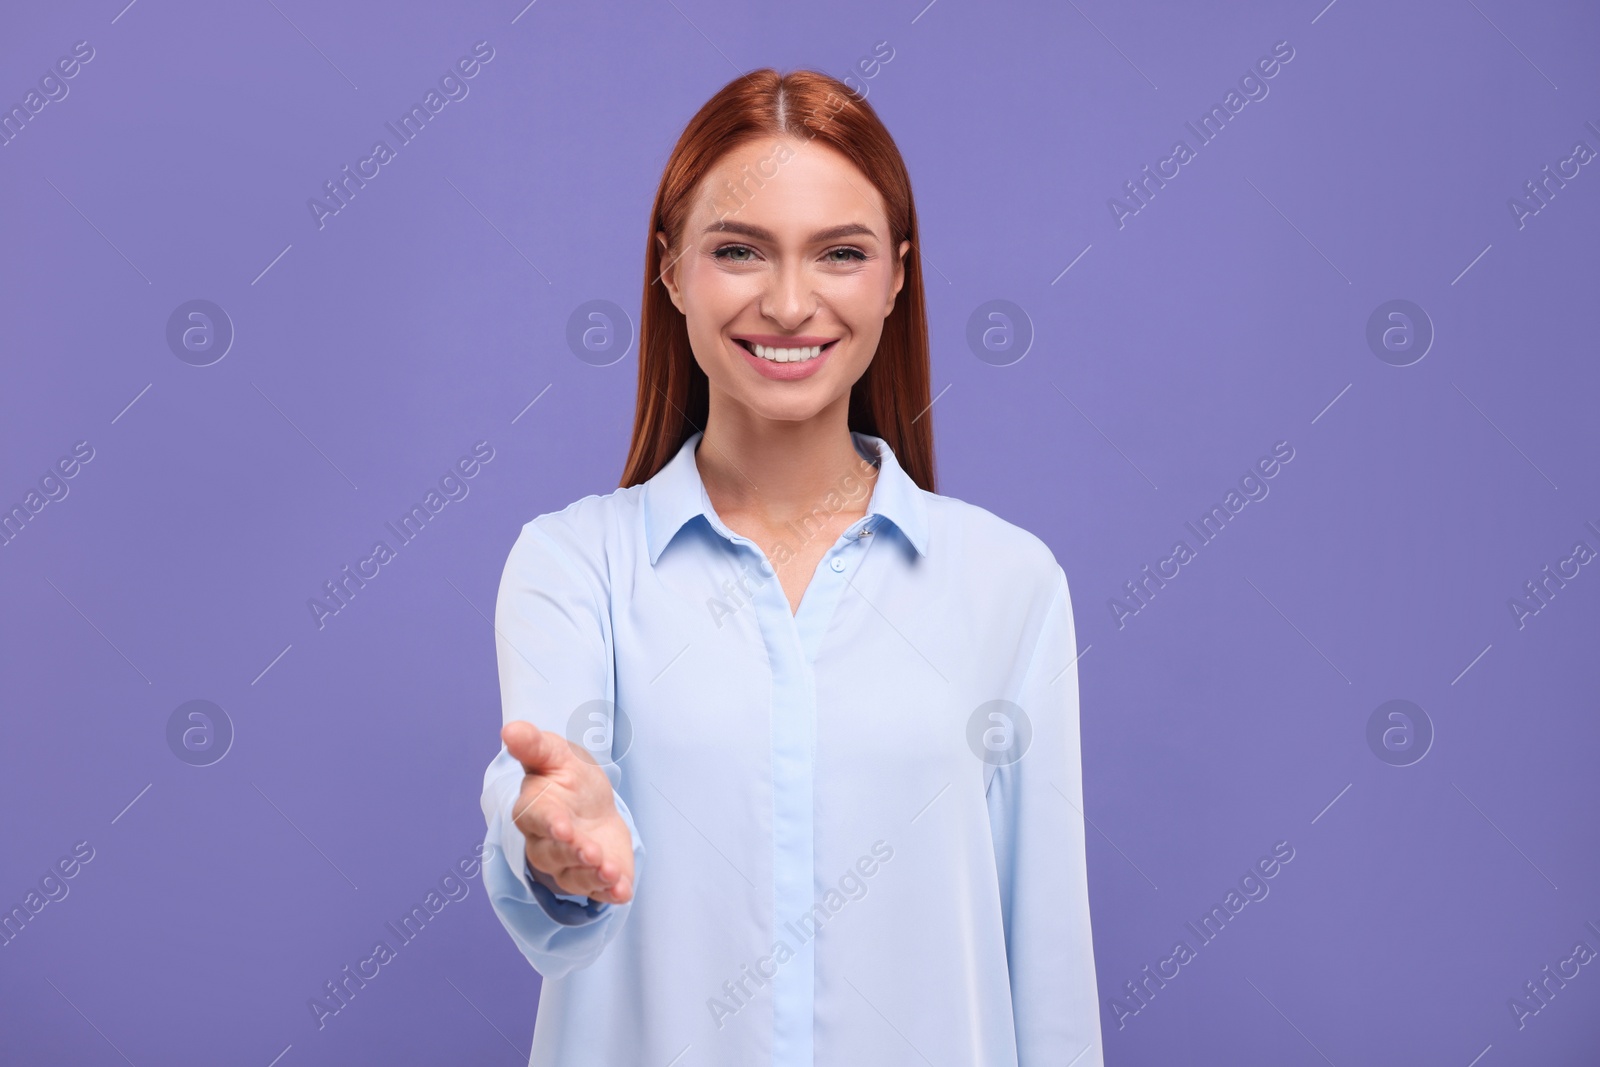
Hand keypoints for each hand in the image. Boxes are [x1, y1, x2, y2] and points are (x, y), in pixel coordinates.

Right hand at [504, 720, 634, 905]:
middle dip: (573, 854)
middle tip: (591, 852)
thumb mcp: (554, 754)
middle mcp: (546, 843)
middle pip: (555, 854)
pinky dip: (610, 892)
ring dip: (592, 877)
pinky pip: (599, 891)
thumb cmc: (567, 777)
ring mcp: (569, 865)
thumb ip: (533, 745)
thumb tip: (510, 729)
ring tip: (610, 872)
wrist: (591, 803)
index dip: (551, 824)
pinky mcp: (593, 878)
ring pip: (576, 877)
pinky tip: (622, 891)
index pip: (538, 820)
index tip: (563, 827)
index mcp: (534, 810)